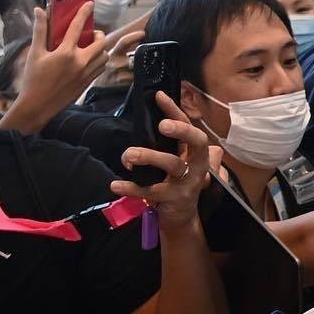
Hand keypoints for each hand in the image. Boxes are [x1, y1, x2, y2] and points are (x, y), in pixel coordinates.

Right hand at [1, 5, 121, 130]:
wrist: (38, 105)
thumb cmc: (33, 79)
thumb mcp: (34, 53)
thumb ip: (40, 31)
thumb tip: (40, 11)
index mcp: (66, 53)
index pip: (77, 27)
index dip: (84, 13)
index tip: (89, 4)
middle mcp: (80, 62)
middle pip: (101, 42)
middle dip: (98, 34)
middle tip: (90, 32)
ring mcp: (86, 73)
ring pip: (104, 56)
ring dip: (101, 48)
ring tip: (91, 46)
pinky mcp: (88, 83)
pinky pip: (100, 68)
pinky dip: (99, 60)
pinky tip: (89, 59)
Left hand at [110, 93, 211, 231]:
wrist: (181, 218)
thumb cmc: (176, 184)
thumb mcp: (177, 162)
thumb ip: (170, 144)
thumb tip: (158, 118)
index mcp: (196, 153)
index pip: (189, 126)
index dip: (175, 110)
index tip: (158, 96)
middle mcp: (197, 165)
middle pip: (196, 142)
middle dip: (181, 131)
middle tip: (162, 125)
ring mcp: (188, 182)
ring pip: (172, 164)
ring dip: (149, 157)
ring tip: (129, 155)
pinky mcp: (174, 199)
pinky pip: (152, 191)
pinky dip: (132, 188)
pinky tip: (116, 184)